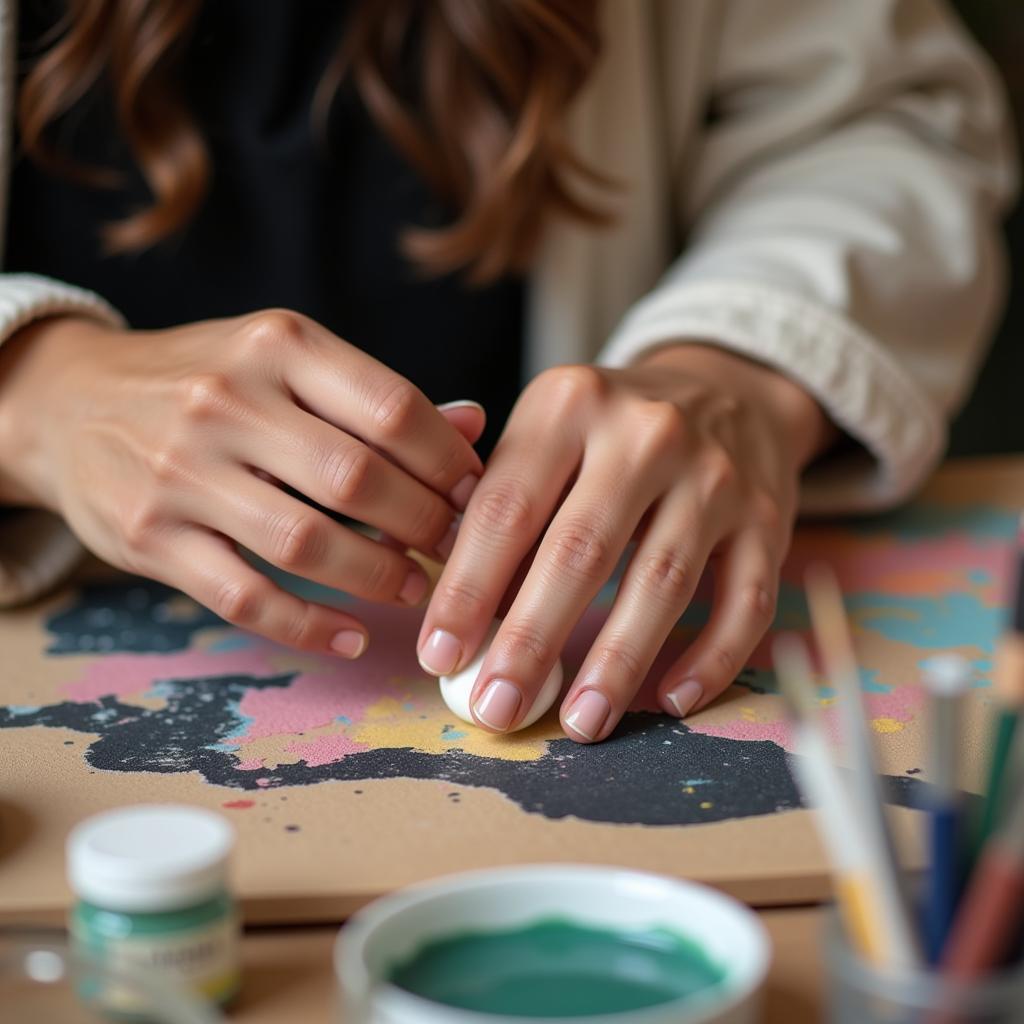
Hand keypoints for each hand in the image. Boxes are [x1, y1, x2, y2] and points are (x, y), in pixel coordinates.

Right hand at [0, 310, 482, 654]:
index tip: (475, 496)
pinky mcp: (150, 538)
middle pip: (357, 479)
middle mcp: (227, 400)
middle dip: (425, 525)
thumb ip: (375, 398)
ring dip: (378, 577)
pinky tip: (352, 636)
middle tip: (456, 550)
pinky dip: (309, 626)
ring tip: (417, 590)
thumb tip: (473, 425)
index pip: (391, 407)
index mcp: (277, 345)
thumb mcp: (285, 362)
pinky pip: (246, 598)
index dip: (449, 461)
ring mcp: (182, 471)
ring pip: (305, 543)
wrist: (70, 401)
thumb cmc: (204, 380)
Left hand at [417, 343, 834, 740]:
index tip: (440, 656)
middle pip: (582, 550)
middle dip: (532, 640)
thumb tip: (465, 622)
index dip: (467, 589)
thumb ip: (504, 508)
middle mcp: (648, 432)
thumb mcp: (549, 433)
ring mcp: (716, 475)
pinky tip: (670, 701)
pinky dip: (710, 659)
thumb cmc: (612, 430)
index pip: (508, 507)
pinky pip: (745, 601)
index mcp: (571, 403)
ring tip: (580, 723)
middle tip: (497, 709)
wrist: (728, 390)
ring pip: (663, 582)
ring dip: (618, 663)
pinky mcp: (769, 518)